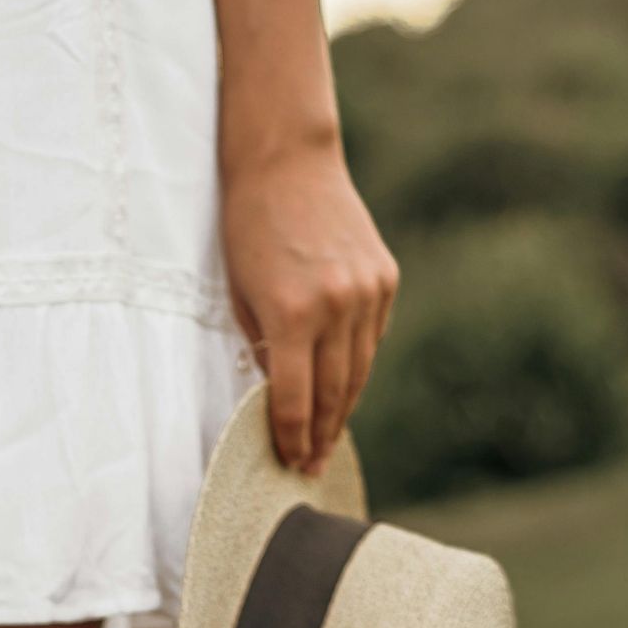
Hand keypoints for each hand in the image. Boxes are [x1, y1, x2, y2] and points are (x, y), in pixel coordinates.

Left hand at [222, 133, 397, 475]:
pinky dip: (357, 364)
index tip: (291, 465)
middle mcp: (338, 306)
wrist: (286, 160)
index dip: (292, 440)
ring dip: (344, 411)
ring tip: (329, 440)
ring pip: (360, 371)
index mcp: (293, 315)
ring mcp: (368, 291)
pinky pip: (372, 338)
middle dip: (322, 436)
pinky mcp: (386, 277)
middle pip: (335, 395)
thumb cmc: (248, 227)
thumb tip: (286, 398)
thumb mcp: (241, 295)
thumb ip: (266, 348)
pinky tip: (344, 387)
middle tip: (312, 468)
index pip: (296, 401)